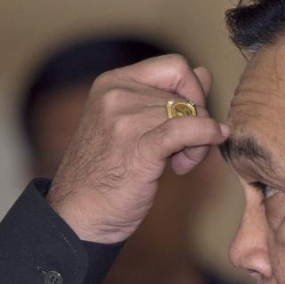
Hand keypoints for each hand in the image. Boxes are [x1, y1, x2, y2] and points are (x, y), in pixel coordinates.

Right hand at [46, 54, 229, 243]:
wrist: (78, 215)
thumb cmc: (107, 172)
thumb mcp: (134, 123)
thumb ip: (168, 96)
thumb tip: (204, 74)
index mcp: (113, 82)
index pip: (175, 66)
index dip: (194, 91)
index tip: (189, 118)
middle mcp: (117, 95)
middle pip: (187, 96)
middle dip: (197, 124)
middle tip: (183, 153)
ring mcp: (125, 120)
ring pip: (193, 116)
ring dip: (197, 144)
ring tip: (176, 164)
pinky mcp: (139, 149)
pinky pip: (188, 131)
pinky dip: (206, 137)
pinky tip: (194, 159)